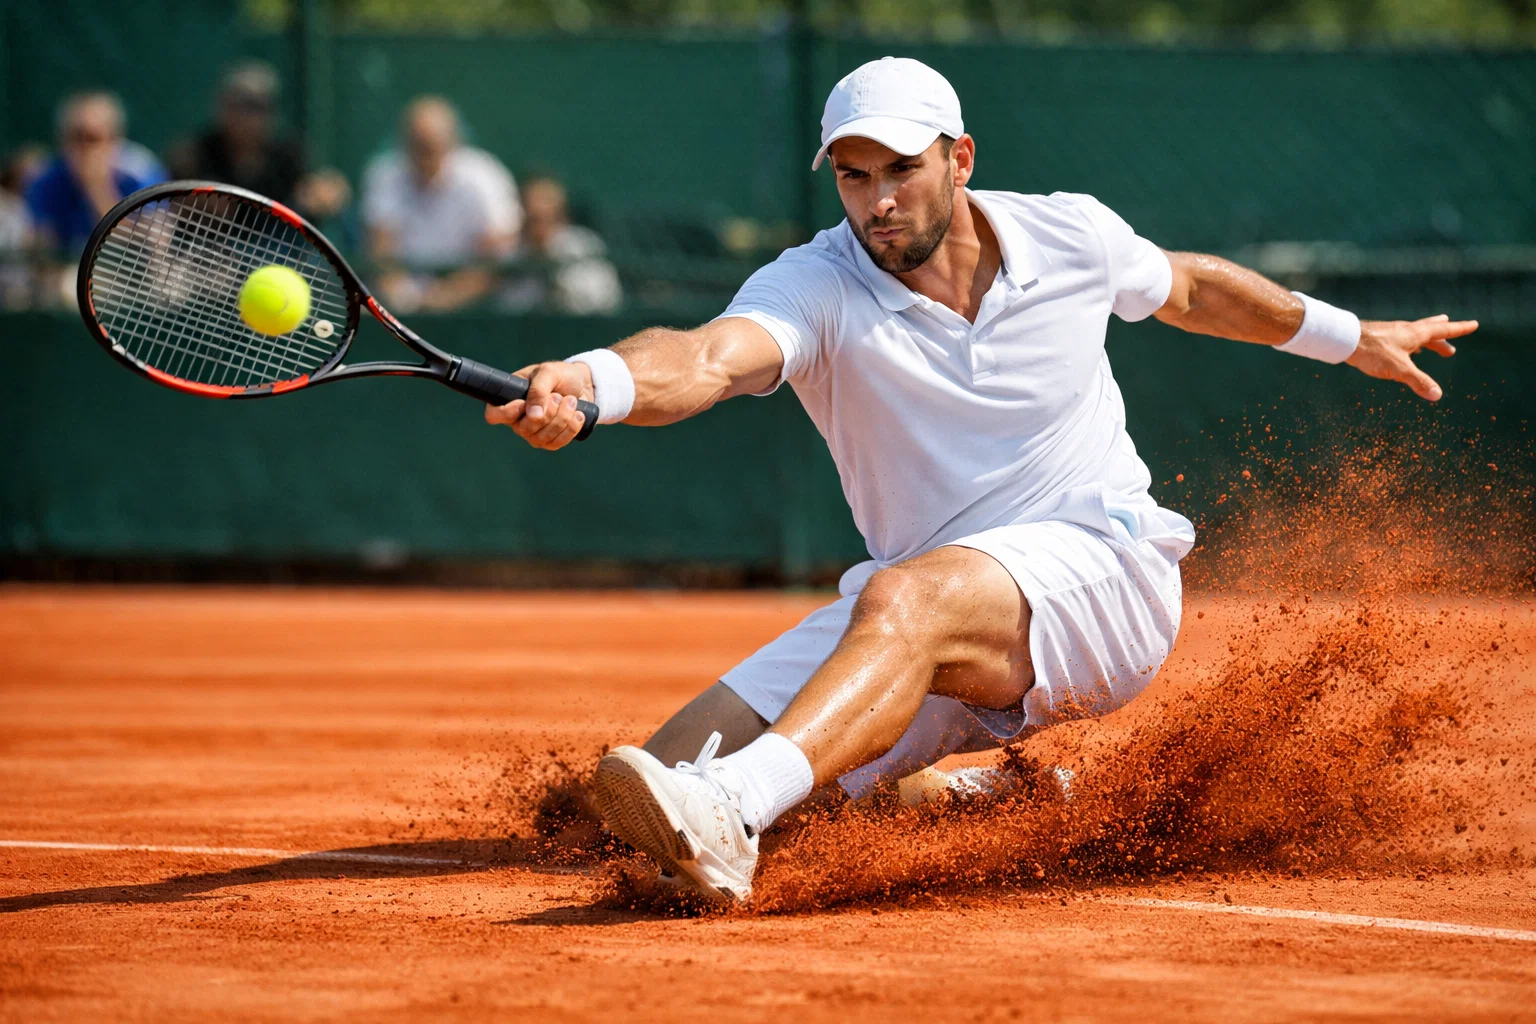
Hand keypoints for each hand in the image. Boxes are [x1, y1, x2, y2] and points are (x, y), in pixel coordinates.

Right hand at [483, 361, 594, 449]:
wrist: (583, 384)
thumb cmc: (561, 375)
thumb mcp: (549, 372)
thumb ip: (538, 390)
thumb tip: (532, 415)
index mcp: (510, 399)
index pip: (494, 414)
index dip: (508, 412)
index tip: (525, 402)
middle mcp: (518, 419)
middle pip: (524, 429)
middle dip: (547, 412)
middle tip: (558, 396)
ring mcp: (534, 433)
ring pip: (543, 437)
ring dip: (562, 418)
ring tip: (571, 401)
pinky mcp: (550, 441)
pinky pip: (557, 443)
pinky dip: (571, 428)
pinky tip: (577, 414)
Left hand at [1348, 314, 1477, 401]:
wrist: (1345, 340)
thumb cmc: (1373, 351)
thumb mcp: (1399, 369)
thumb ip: (1418, 381)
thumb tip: (1437, 395)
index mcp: (1415, 334)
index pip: (1444, 331)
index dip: (1460, 328)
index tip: (1474, 324)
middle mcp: (1406, 330)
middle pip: (1430, 331)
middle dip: (1443, 337)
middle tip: (1451, 346)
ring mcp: (1392, 332)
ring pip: (1414, 335)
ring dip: (1425, 341)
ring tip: (1429, 346)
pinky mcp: (1379, 337)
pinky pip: (1400, 340)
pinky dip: (1407, 345)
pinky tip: (1401, 352)